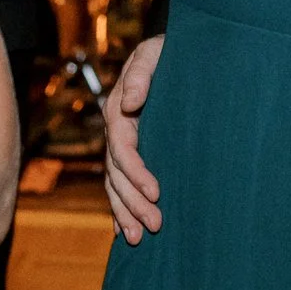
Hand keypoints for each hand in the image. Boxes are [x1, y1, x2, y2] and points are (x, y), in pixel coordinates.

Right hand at [102, 32, 164, 242]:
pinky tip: (122, 230)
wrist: (176, 52)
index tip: (157, 192)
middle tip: (155, 225)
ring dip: (124, 211)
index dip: (136, 172)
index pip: (122, 148)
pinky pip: (118, 184)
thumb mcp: (156, 53)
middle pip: (116, 173)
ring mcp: (122, 143)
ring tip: (137, 238)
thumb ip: (142, 73)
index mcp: (120, 109)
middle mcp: (117, 129)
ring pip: (114, 184)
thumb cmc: (170, 51)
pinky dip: (119, 207)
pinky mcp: (132, 152)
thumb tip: (130, 103)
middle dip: (132, 202)